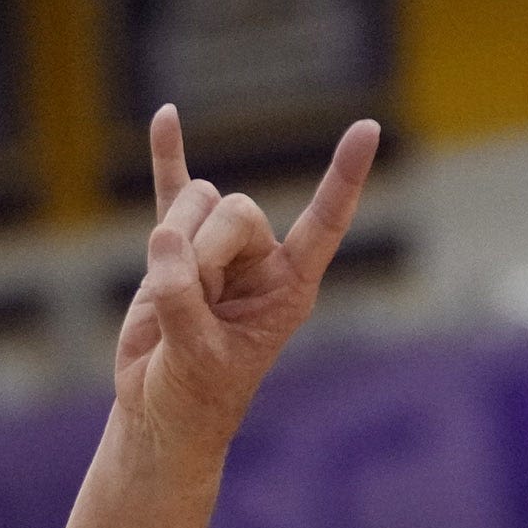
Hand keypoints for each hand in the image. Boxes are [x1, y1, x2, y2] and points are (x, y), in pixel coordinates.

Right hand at [110, 105, 376, 460]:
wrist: (159, 410)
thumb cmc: (193, 396)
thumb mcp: (195, 357)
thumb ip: (181, 300)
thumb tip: (163, 239)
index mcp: (289, 288)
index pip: (325, 223)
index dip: (344, 179)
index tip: (368, 128)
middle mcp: (260, 261)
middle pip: (236, 210)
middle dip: (204, 251)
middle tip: (187, 303)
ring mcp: (216, 251)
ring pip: (197, 202)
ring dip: (173, 244)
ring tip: (168, 300)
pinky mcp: (174, 250)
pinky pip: (172, 191)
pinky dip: (166, 156)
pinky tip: (165, 117)